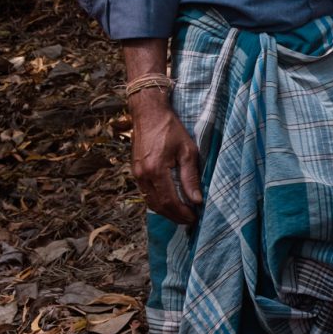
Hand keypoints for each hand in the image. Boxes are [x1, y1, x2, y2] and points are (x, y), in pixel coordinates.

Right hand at [130, 98, 202, 223]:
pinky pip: (146, 193)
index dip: (182, 213)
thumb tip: (197, 200)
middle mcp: (143, 175)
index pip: (169, 201)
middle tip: (189, 220)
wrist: (149, 113)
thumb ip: (190, 177)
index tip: (195, 218)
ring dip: (166, 211)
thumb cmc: (171, 129)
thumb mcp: (187, 150)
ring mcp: (137, 174)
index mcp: (156, 170)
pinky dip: (158, 201)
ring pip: (150, 201)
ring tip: (181, 214)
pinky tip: (169, 202)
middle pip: (158, 206)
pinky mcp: (135, 171)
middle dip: (175, 216)